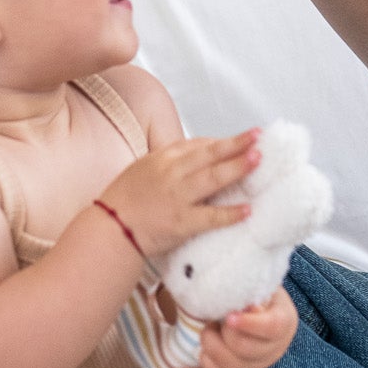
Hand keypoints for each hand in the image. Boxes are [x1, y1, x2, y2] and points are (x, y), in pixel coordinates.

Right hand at [95, 132, 259, 258]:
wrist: (108, 230)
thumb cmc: (124, 202)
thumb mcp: (143, 170)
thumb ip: (170, 163)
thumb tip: (198, 158)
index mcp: (162, 159)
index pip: (198, 145)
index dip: (222, 142)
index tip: (243, 139)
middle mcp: (171, 173)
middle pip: (209, 155)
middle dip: (236, 144)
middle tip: (259, 137)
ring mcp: (177, 197)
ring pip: (213, 179)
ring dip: (238, 167)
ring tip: (258, 160)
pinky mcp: (181, 222)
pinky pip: (210, 216)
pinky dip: (230, 213)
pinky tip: (248, 210)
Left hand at [196, 286, 297, 367]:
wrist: (261, 310)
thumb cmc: (260, 294)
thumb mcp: (262, 287)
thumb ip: (254, 293)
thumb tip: (249, 308)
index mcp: (284, 322)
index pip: (272, 327)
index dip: (249, 324)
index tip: (229, 316)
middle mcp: (274, 348)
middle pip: (246, 349)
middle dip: (225, 332)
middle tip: (217, 317)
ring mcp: (256, 364)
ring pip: (230, 364)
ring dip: (212, 344)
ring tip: (209, 327)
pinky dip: (207, 359)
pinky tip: (207, 344)